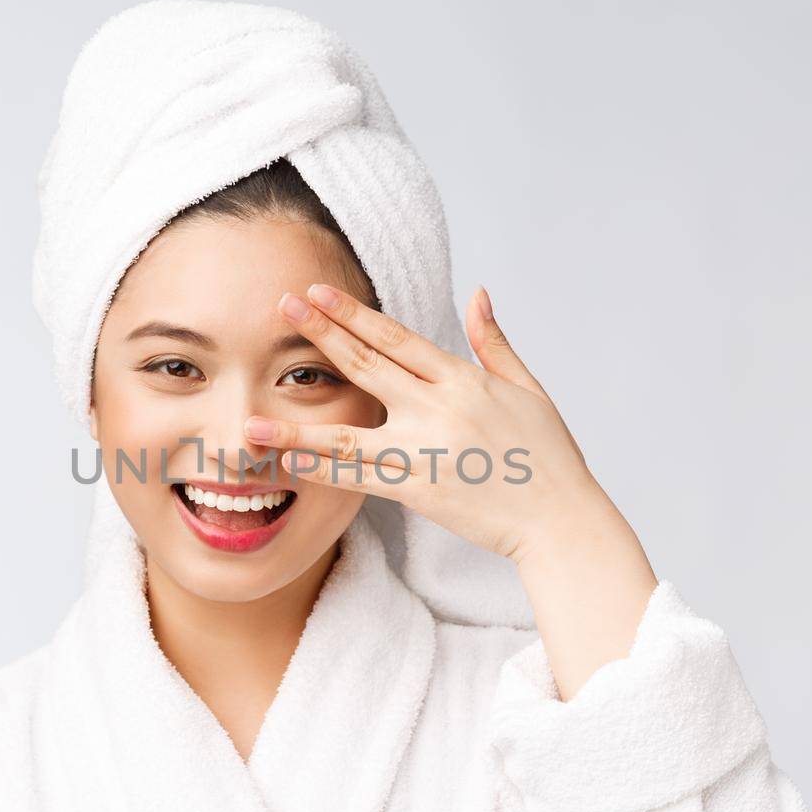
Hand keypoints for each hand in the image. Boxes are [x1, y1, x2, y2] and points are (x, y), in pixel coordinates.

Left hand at [246, 283, 602, 564]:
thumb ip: (493, 342)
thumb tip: (478, 294)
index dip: (353, 313)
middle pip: (366, 365)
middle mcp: (438, 408)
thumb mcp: (527, 388)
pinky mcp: (417, 490)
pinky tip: (288, 465)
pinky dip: (321, 470)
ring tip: (253, 418)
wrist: (558, 518)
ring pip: (348, 432)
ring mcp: (424, 450)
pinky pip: (358, 479)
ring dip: (297, 423)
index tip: (317, 292)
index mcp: (462, 378)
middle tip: (282, 307)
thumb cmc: (547, 455)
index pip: (395, 337)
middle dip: (321, 333)